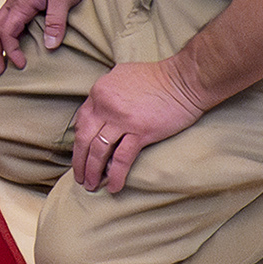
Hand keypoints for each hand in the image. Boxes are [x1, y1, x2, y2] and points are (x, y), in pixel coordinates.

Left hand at [68, 54, 209, 195]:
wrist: (183, 80)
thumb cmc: (157, 77)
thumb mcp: (121, 75)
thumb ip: (107, 92)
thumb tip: (100, 108)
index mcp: (100, 92)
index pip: (81, 121)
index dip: (79, 141)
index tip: (80, 154)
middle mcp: (106, 106)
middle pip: (85, 138)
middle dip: (80, 161)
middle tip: (79, 177)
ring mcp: (123, 120)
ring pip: (100, 151)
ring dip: (93, 171)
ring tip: (91, 186)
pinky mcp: (141, 133)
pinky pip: (122, 159)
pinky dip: (116, 175)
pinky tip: (113, 187)